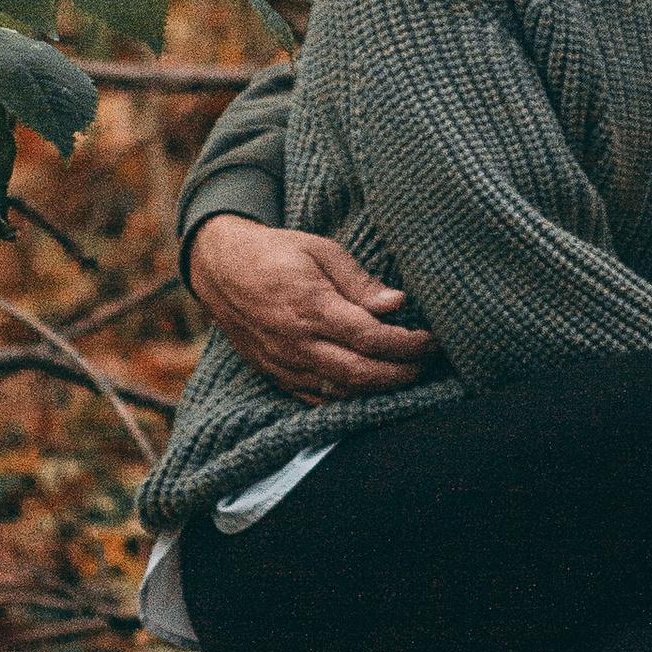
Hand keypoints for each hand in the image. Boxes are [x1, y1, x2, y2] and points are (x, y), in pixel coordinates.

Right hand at [187, 215, 436, 403]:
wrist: (220, 269)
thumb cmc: (276, 253)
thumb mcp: (321, 250)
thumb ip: (359, 282)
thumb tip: (397, 305)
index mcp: (311, 306)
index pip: (371, 337)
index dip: (407, 345)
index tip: (431, 342)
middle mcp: (296, 342)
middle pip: (361, 374)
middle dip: (401, 374)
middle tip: (424, 365)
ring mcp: (283, 364)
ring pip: (341, 393)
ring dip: (378, 391)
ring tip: (404, 377)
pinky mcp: (275, 375)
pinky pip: (316, 400)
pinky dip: (347, 401)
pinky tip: (369, 391)